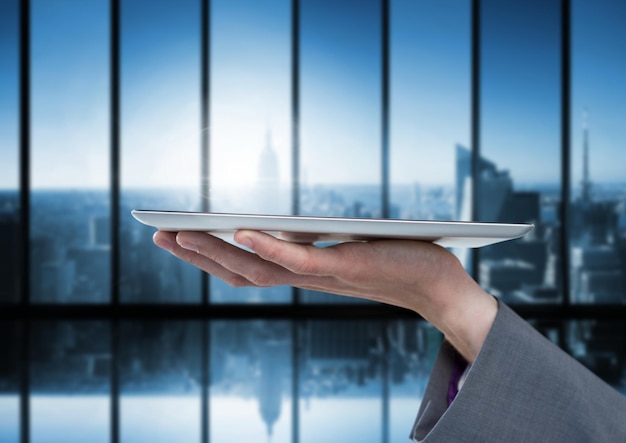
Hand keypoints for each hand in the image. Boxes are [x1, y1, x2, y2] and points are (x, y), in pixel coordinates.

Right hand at [153, 230, 496, 362]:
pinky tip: (241, 230)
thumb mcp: (346, 245)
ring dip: (216, 251)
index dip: (209, 255)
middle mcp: (305, 277)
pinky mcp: (344, 267)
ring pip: (258, 268)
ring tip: (179, 231)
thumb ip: (317, 239)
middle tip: (158, 233)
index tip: (177, 234)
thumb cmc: (396, 259)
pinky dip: (267, 247)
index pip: (246, 267)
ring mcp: (322, 274)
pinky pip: (298, 260)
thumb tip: (290, 222)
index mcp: (303, 271)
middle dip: (195, 254)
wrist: (440, 284)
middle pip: (239, 271)